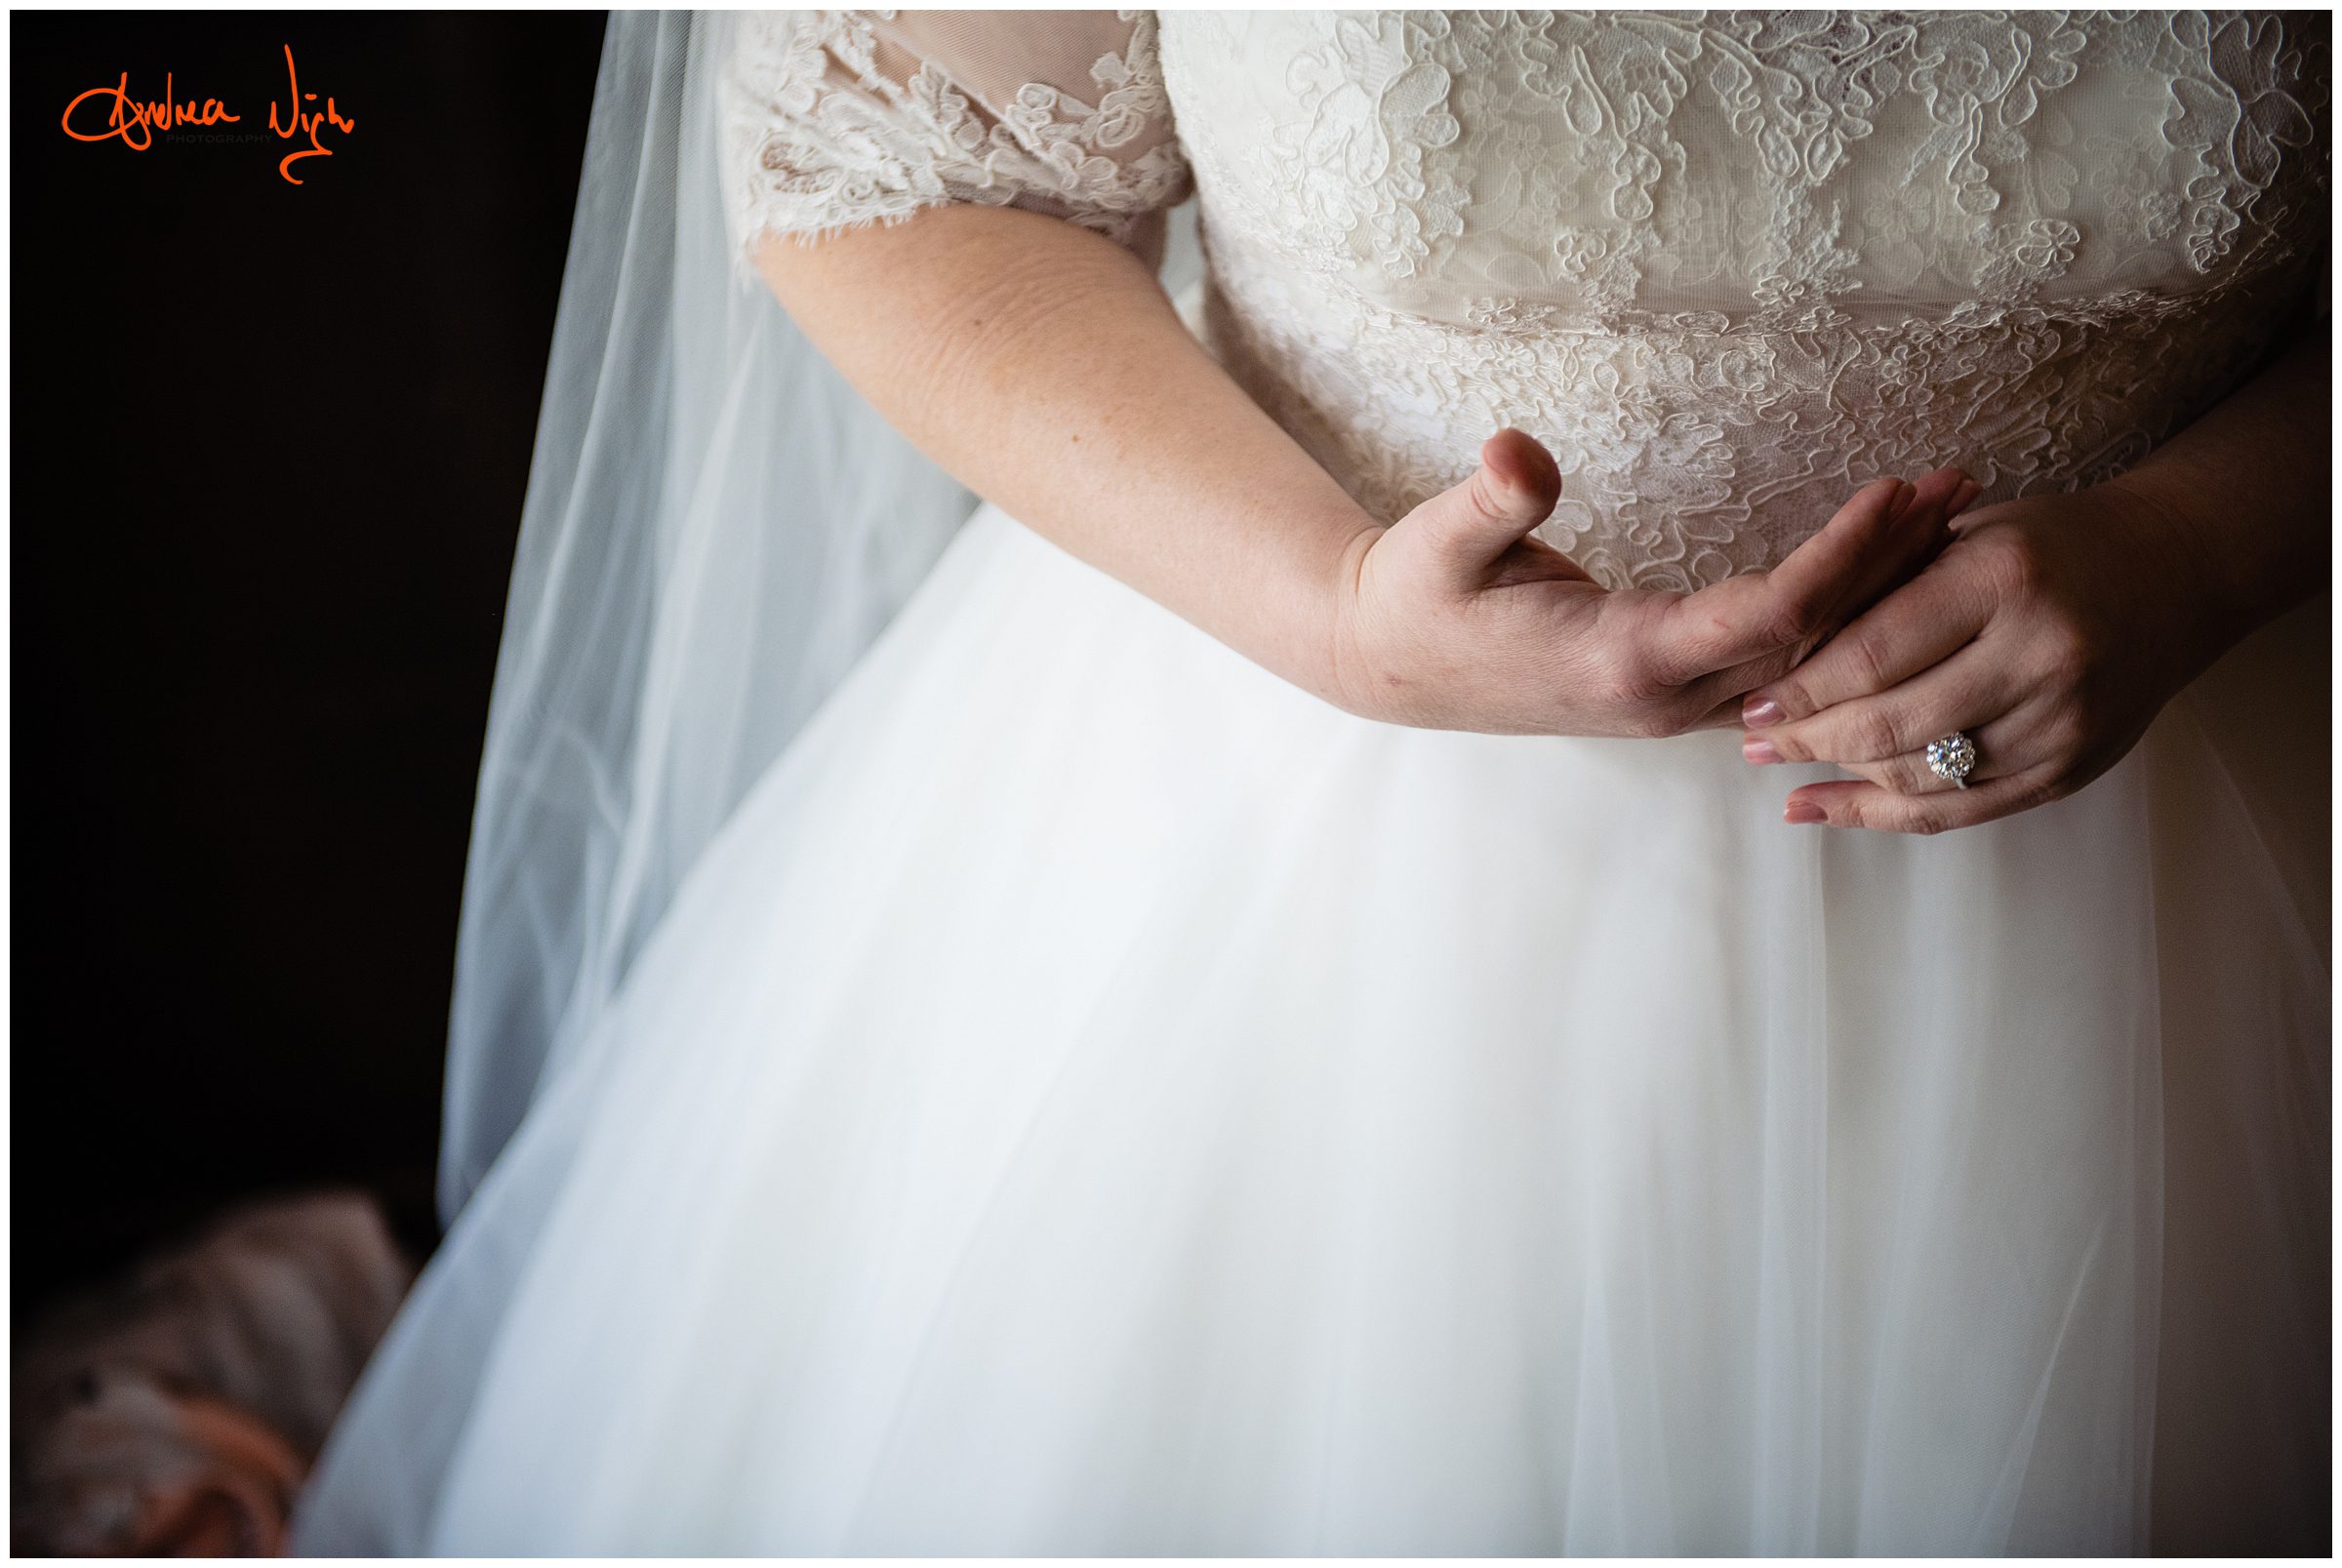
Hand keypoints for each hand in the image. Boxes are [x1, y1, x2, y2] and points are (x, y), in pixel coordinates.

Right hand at [1328, 429, 1974, 736]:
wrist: (1389, 667)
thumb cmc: (1415, 601)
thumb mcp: (1434, 544)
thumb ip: (1487, 502)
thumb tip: (1517, 453)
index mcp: (1623, 659)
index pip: (1771, 616)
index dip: (1845, 558)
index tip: (1902, 492)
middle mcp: (1666, 696)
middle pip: (1816, 644)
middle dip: (1897, 572)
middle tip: (1968, 495)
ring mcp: (1675, 704)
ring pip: (1810, 664)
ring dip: (1883, 598)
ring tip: (1951, 523)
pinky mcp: (1674, 694)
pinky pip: (1784, 667)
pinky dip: (1843, 619)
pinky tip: (1884, 574)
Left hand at [1739, 481, 2219, 833]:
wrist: (2176, 573)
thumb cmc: (2050, 544)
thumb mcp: (1967, 532)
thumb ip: (1885, 586)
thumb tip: (1780, 653)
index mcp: (2003, 580)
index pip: (1874, 653)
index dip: (1804, 688)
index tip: (1754, 700)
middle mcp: (2040, 656)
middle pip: (1890, 724)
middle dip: (1808, 738)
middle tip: (1753, 740)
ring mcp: (2062, 723)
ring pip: (1919, 775)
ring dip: (1838, 777)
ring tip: (1780, 768)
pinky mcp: (2070, 770)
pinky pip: (1958, 809)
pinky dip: (1881, 813)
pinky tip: (1821, 808)